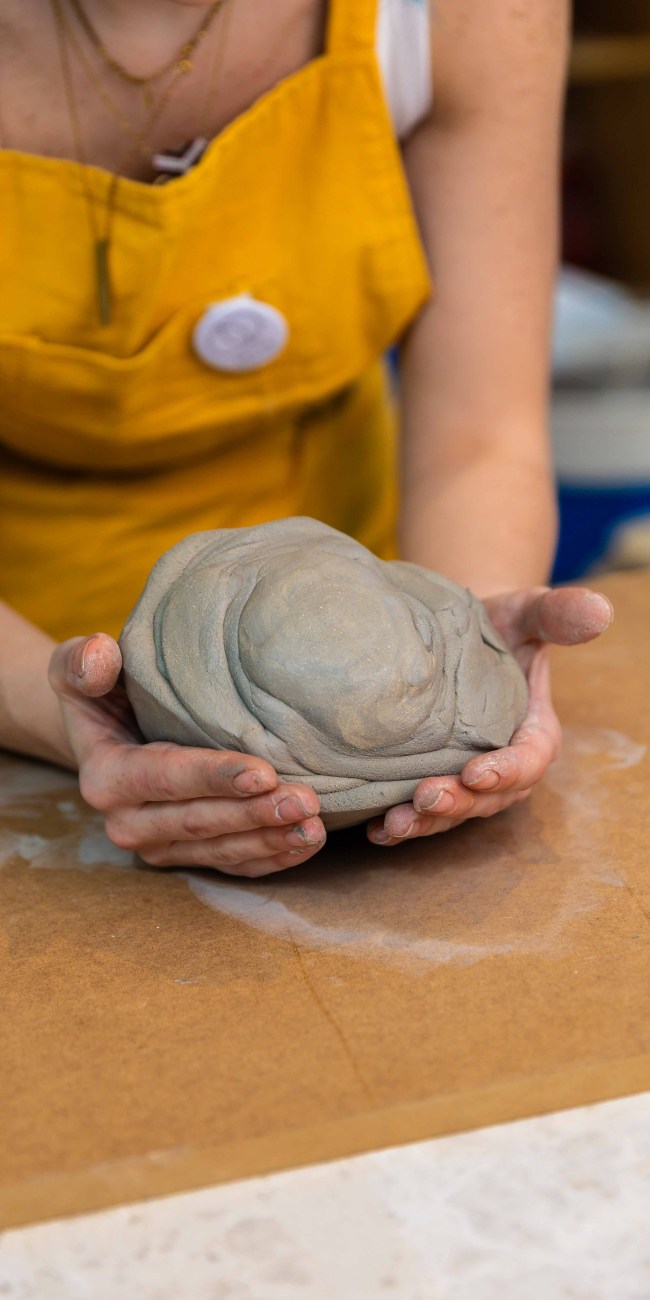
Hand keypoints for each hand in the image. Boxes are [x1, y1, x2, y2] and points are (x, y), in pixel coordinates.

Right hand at [49, 634, 325, 876]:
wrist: (107, 731)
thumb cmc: (103, 689)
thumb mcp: (79, 668)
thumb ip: (83, 662)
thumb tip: (101, 655)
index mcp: (106, 778)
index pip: (167, 778)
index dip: (215, 777)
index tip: (264, 773)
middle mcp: (128, 822)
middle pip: (200, 822)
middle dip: (255, 815)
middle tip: (307, 801)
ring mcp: (158, 846)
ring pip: (221, 850)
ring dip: (270, 841)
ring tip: (314, 825)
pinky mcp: (186, 856)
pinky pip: (232, 865)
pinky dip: (272, 858)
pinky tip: (307, 842)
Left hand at [367, 586, 612, 845]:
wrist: (458, 633)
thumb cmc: (500, 622)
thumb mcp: (528, 612)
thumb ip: (558, 614)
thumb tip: (599, 610)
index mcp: (535, 733)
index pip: (529, 761)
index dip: (506, 771)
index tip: (475, 772)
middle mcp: (504, 767)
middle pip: (487, 797)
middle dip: (457, 803)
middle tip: (424, 798)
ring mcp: (469, 780)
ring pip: (453, 812)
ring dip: (425, 823)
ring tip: (393, 825)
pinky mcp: (435, 780)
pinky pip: (422, 812)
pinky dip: (400, 827)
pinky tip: (374, 831)